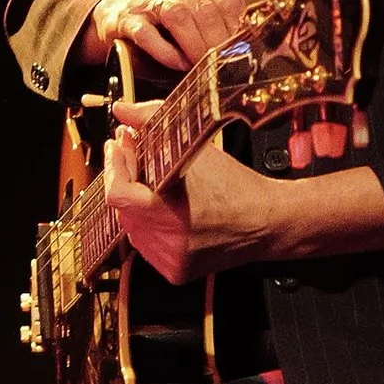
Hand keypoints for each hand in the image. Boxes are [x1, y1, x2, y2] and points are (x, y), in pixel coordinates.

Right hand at [87, 0, 253, 71]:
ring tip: (200, 66)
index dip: (237, 29)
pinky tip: (177, 64)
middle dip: (216, 43)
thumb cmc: (167, 24)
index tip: (241, 52)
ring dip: (193, 45)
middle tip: (222, 66)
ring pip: (179, 16)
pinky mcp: (128, 18)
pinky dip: (166, 52)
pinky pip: (148, 34)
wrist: (120, 16)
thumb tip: (249, 52)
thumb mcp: (198, 16)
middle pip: (205, 10)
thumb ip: (220, 27)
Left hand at [103, 100, 383, 279]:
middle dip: (127, 179)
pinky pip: (148, 246)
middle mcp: (166, 240)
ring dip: (137, 204)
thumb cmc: (237, 186)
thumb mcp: (195, 148)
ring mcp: (169, 259)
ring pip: (133, 228)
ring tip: (154, 185)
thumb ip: (153, 124)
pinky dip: (151, 227)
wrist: (268, 222)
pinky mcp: (175, 272)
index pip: (118, 193)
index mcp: (169, 212)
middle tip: (135, 157)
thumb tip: (124, 111)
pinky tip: (167, 212)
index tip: (119, 147)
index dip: (115, 167)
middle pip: (124, 207)